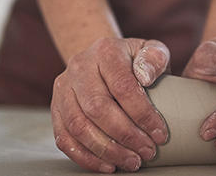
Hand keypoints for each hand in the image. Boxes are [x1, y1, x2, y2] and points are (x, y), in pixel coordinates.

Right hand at [51, 38, 169, 172]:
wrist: (103, 59)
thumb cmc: (133, 59)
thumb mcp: (151, 50)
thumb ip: (155, 58)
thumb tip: (145, 77)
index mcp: (105, 50)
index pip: (122, 86)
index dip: (142, 114)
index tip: (159, 133)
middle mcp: (79, 67)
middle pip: (98, 108)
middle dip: (126, 136)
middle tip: (147, 152)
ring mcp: (63, 88)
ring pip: (79, 126)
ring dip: (107, 151)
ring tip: (131, 161)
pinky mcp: (55, 109)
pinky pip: (64, 138)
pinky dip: (86, 157)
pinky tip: (108, 165)